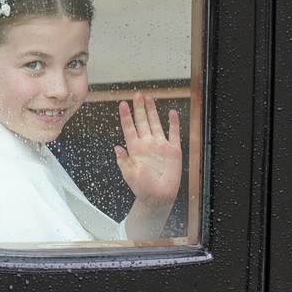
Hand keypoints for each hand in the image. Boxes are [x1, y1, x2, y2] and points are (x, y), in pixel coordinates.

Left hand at [115, 92, 182, 206]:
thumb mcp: (129, 175)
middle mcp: (147, 144)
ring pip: (156, 123)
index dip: (126, 116)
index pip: (129, 128)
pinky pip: (174, 134)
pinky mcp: (173, 150)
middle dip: (139, 107)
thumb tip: (117, 148)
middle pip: (142, 121)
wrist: (158, 197)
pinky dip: (173, 123)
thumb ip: (123, 161)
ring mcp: (160, 146)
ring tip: (150, 98)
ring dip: (153, 111)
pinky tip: (172, 113)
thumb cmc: (143, 188)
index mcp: (135, 149)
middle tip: (137, 94)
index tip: (122, 104)